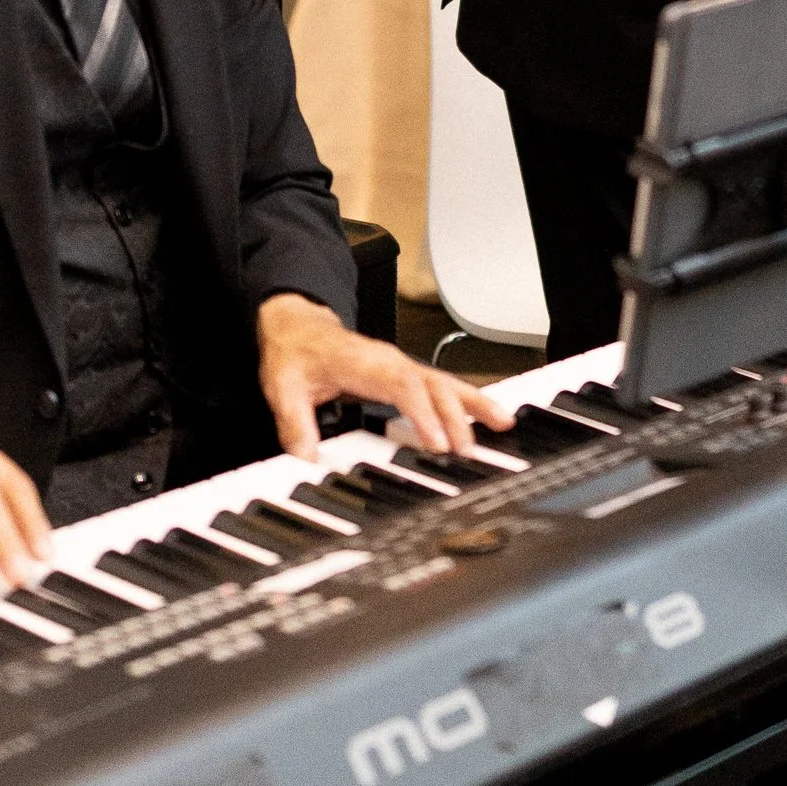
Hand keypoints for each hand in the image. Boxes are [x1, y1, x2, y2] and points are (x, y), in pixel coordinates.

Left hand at [255, 294, 515, 464]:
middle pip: (432, 386)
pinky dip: (468, 400)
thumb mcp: (282, 387)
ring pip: (445, 383)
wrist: (298, 327)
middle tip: (470, 451)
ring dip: (474, 403)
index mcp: (364, 363)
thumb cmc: (295, 354)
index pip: (401, 386)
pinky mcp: (406, 376)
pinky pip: (443, 386)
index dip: (422, 414)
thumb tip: (305, 458)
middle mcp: (390, 363)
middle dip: (455, 417)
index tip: (437, 442)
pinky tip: (487, 417)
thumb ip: (294, 423)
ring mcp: (401, 367)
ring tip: (504, 423)